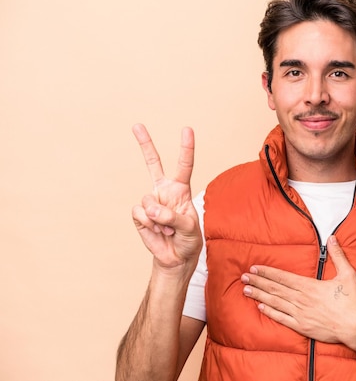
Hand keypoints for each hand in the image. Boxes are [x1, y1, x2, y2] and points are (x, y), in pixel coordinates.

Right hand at [131, 124, 201, 271]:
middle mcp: (164, 191)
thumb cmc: (188, 240)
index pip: (184, 165)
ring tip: (168, 229)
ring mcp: (151, 202)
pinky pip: (141, 214)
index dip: (186, 148)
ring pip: (149, 201)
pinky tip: (158, 231)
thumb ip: (174, 217)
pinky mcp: (140, 215)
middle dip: (145, 144)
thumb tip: (153, 210)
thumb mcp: (190, 229)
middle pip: (153, 163)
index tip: (187, 130)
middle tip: (137, 125)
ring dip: (160, 220)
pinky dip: (150, 225)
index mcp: (181, 189)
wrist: (175, 258)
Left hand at [241, 236, 355, 343]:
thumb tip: (332, 238)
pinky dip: (270, 312)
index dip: (267, 272)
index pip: (283, 277)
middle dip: (258, 281)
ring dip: (259, 295)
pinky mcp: (302, 327)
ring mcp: (300, 314)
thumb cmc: (353, 301)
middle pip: (275, 288)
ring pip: (275, 302)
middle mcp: (301, 299)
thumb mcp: (348, 274)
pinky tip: (261, 307)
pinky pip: (282, 319)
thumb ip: (338, 256)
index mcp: (309, 286)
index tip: (255, 268)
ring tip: (246, 290)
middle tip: (244, 277)